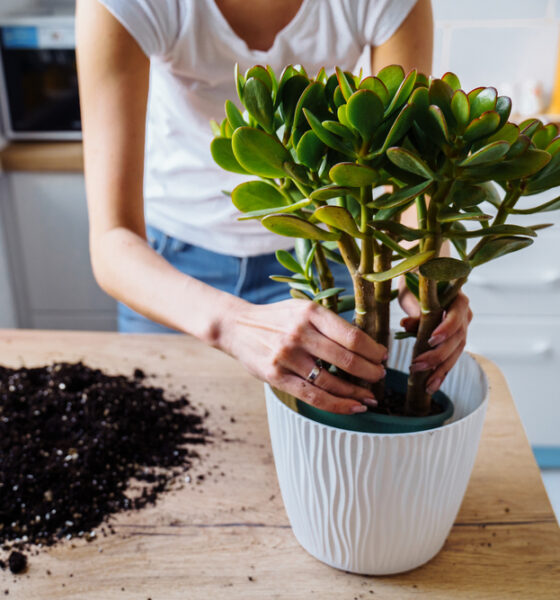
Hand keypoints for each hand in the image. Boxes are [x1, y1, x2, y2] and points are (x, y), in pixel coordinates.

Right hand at [221, 299, 386, 414]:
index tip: (382, 356)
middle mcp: (299, 333)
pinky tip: (353, 407)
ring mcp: (287, 356)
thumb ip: (329, 323)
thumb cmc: (277, 318)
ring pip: (332, 382)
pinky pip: (313, 396)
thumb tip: (366, 345)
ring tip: (370, 397)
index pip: (352, 335)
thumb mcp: (303, 308)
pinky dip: (337, 404)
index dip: (373, 350)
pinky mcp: (276, 376)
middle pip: (346, 359)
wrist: (237, 326)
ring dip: (357, 392)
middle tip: (380, 376)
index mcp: (310, 313)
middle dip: (370, 372)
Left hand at [399, 289, 472, 393]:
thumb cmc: (417, 280)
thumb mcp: (413, 291)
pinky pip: (450, 358)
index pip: (456, 315)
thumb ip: (414, 309)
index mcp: (458, 298)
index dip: (446, 328)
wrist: (422, 278)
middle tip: (416, 365)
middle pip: (456, 339)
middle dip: (437, 355)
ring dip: (440, 369)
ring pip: (455, 352)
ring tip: (426, 384)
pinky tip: (431, 386)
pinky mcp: (454, 341)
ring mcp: (461, 329)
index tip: (431, 339)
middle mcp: (464, 315)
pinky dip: (441, 373)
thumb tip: (406, 325)